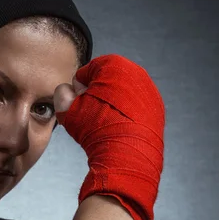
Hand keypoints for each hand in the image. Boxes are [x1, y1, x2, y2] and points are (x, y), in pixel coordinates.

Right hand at [54, 54, 164, 219]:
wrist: (126, 155)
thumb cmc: (95, 128)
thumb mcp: (67, 108)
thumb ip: (62, 93)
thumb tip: (68, 92)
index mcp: (114, 64)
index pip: (87, 71)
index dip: (78, 89)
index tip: (78, 104)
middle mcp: (136, 72)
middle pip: (107, 81)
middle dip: (97, 95)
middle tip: (91, 116)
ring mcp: (149, 90)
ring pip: (121, 94)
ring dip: (111, 106)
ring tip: (104, 124)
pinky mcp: (157, 109)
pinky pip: (135, 108)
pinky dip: (126, 115)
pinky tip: (119, 129)